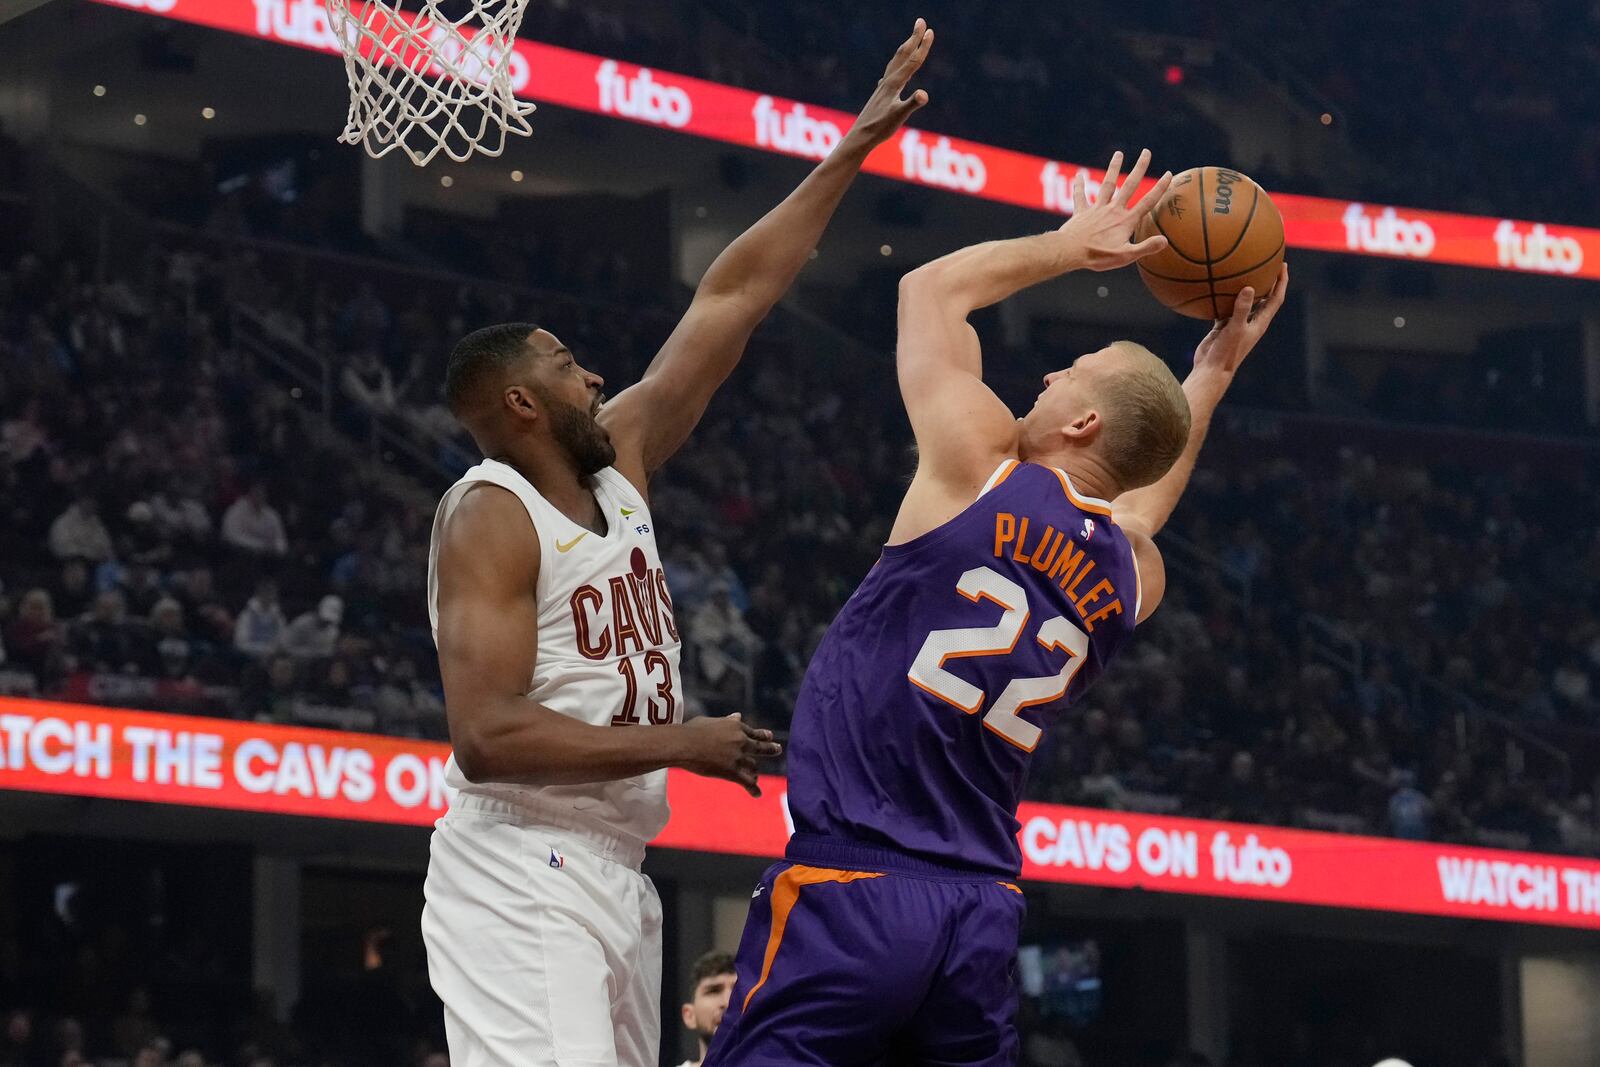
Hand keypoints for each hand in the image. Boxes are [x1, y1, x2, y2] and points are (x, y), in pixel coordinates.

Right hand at [676, 712, 782, 796]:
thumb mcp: (711, 721)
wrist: (685, 744)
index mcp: (736, 726)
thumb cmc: (692, 730)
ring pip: (753, 765)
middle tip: (778, 749)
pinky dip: (753, 788)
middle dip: (770, 749)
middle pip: (760, 747)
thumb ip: (726, 721)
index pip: (753, 732)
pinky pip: (747, 782)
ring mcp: (738, 757)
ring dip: (754, 771)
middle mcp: (741, 741)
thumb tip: (738, 715)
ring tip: (755, 776)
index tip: (769, 736)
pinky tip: (758, 794)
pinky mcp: (732, 771)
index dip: (762, 735)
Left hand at [841, 19, 933, 149]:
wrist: (860, 137)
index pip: (912, 61)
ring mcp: (884, 87)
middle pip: (903, 55)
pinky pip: (891, 74)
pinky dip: (896, 67)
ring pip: (896, 63)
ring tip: (911, 40)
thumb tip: (923, 94)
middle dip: (914, 38)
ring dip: (905, 49)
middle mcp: (888, 81)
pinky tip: (893, 73)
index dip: (923, 46)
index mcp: (894, 84)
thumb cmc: (880, 128)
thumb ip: (912, 104)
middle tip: (921, 21)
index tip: (930, 30)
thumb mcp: (899, 117)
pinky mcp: (881, 95)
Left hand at [1058, 149, 1172, 270]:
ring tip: (1119, 153)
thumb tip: (1165, 240)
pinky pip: (1080, 196)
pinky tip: (1079, 175)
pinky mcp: (1081, 212)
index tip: (1169, 174)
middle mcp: (1113, 210)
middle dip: (1139, 168)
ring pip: (1107, 184)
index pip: (1147, 202)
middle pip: (1129, 185)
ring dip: (1113, 168)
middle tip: (1146, 152)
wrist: (1070, 252)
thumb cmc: (1098, 256)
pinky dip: (1079, 185)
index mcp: (1126, 221)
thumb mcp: (1126, 256)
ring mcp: (1097, 209)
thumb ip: (1146, 247)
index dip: (1159, 188)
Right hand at [1193, 262, 1289, 375]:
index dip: (1281, 282)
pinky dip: (1224, 298)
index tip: (1282, 266)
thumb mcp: (1235, 329)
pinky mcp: (1224, 327)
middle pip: (1265, 298)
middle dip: (1269, 281)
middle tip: (1269, 263)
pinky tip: (1218, 288)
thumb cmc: (1227, 352)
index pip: (1276, 299)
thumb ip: (1241, 309)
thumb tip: (1248, 287)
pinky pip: (1226, 308)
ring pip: (1245, 303)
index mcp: (1260, 323)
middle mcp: (1251, 323)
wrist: (1211, 371)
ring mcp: (1237, 325)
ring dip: (1247, 288)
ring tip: (1245, 271)